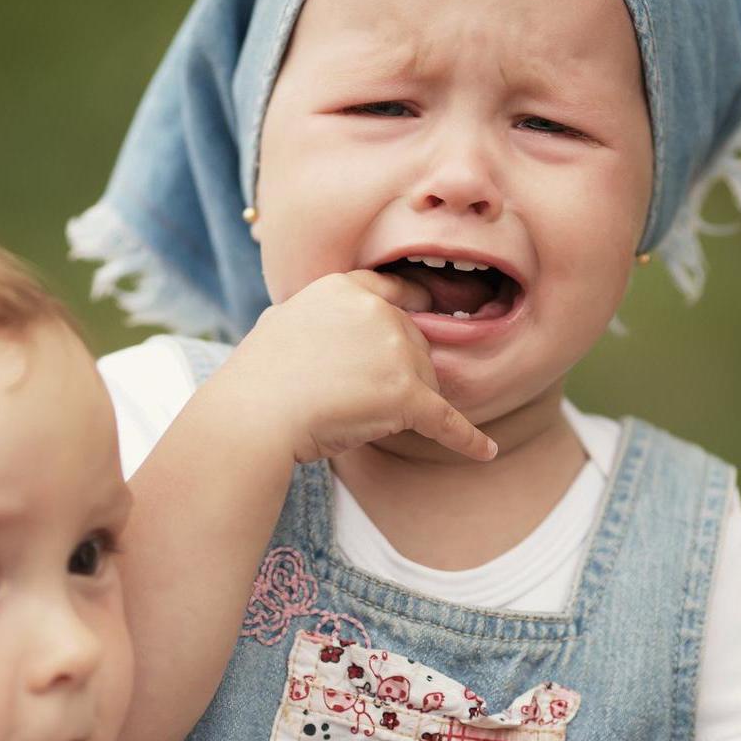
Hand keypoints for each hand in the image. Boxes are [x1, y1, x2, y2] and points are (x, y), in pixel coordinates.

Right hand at [213, 270, 495, 464]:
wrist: (254, 415)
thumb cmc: (259, 378)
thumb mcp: (281, 322)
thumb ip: (313, 316)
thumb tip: (312, 322)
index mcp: (347, 288)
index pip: (396, 294)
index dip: (410, 310)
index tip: (430, 311)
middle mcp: (378, 311)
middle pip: (416, 343)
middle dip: (398, 372)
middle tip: (352, 398)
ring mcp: (396, 351)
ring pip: (425, 381)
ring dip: (403, 404)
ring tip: (353, 418)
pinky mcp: (406, 395)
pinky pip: (446, 420)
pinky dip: (466, 439)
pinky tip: (485, 452)